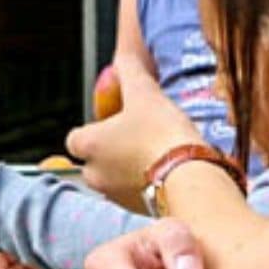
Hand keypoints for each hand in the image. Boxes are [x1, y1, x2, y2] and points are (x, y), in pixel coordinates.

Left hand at [66, 57, 199, 209]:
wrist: (193, 179)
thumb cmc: (163, 134)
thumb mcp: (145, 93)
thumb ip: (130, 72)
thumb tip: (122, 56)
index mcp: (88, 145)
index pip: (76, 138)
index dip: (95, 130)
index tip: (116, 123)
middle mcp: (94, 175)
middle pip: (95, 161)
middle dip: (112, 151)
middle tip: (140, 137)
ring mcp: (115, 197)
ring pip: (115, 179)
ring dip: (130, 169)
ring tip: (159, 154)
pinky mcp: (139, 212)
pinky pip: (137, 195)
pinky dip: (148, 185)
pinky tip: (169, 172)